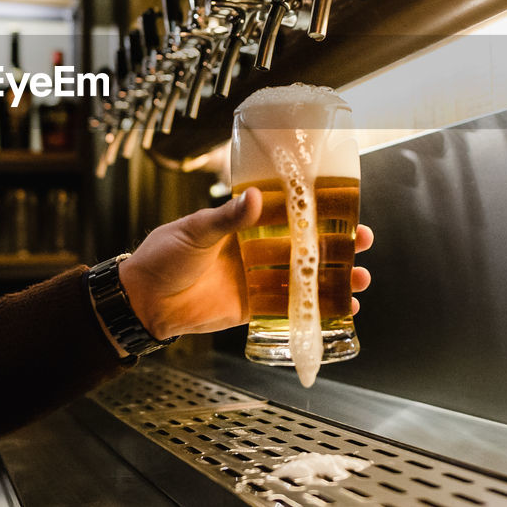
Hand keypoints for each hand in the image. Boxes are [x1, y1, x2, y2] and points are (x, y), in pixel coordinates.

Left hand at [117, 187, 373, 342]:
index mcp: (242, 223)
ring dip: (333, 276)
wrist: (143, 301)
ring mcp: (256, 277)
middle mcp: (254, 248)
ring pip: (303, 275)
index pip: (286, 211)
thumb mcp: (195, 231)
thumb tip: (258, 198)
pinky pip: (290, 306)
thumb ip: (227, 217)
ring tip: (360, 277)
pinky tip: (342, 308)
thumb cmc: (162, 257)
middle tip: (362, 240)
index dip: (316, 208)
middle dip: (335, 243)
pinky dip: (316, 308)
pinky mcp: (252, 306)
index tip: (344, 204)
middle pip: (304, 243)